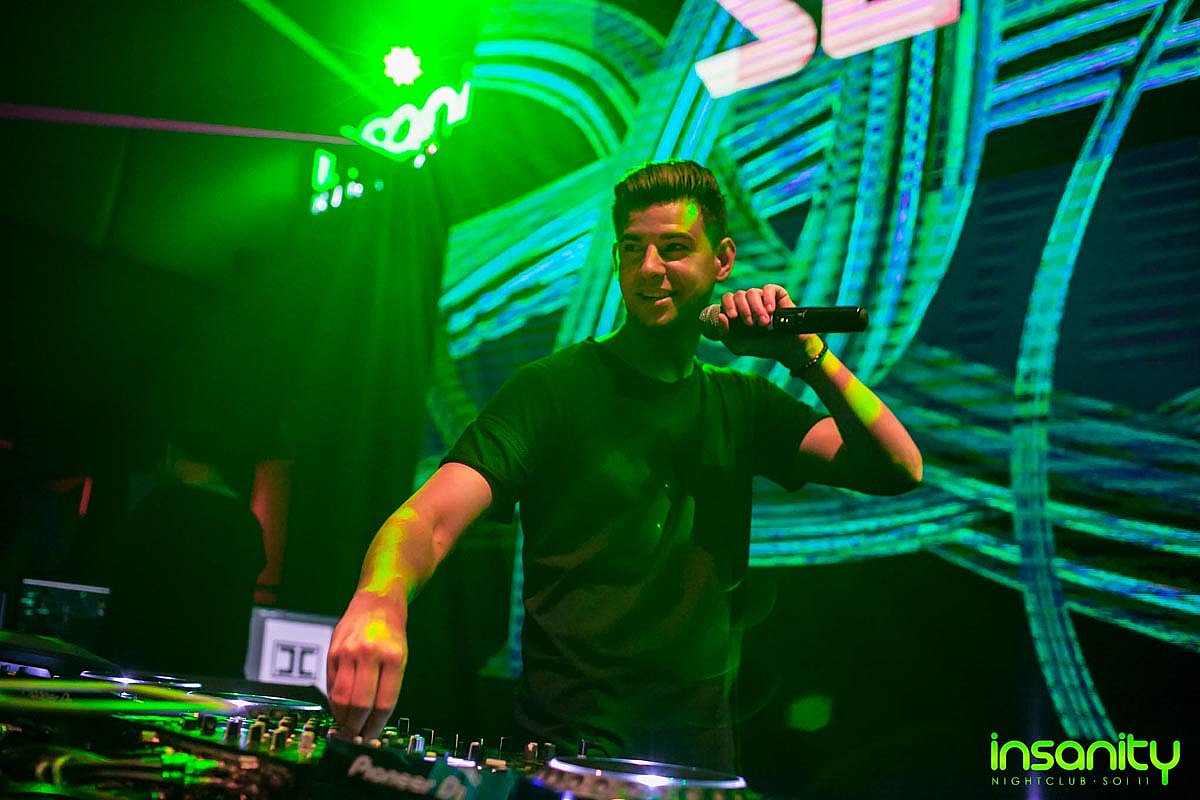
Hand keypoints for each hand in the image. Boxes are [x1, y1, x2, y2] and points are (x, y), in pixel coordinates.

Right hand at [326, 591, 408, 738]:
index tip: (372, 737)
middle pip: (359, 704)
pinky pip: (331, 685)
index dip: (376, 726)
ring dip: (342, 718)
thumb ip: (386, 687)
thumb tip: (371, 721)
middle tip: (356, 736)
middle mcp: (369, 654)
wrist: (376, 601)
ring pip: (341, 698)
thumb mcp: (400, 658)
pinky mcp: (332, 651)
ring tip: (347, 725)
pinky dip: (335, 701)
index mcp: (393, 657)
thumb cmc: (391, 633)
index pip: (383, 703)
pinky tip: (340, 707)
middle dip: (357, 727)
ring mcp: (348, 652)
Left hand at [716, 284, 820, 363]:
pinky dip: (768, 299)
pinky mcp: (777, 294)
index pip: (727, 298)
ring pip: (752, 292)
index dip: (728, 305)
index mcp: (737, 311)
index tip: (733, 317)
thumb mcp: (737, 346)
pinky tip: (771, 311)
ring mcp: (762, 297)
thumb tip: (720, 315)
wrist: (784, 348)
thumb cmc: (760, 347)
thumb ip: (724, 333)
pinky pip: (768, 288)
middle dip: (744, 310)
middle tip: (752, 325)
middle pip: (739, 295)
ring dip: (756, 308)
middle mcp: (748, 302)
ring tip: (765, 323)